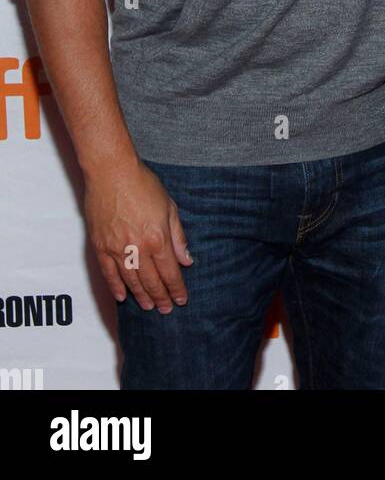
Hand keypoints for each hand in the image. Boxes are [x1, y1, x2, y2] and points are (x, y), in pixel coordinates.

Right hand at [84, 157, 192, 311]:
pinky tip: (122, 297)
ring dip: (141, 296)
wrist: (111, 172)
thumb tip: (186, 260)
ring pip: (131, 281)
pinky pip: (109, 274)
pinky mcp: (100, 246)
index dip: (176, 288)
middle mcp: (137, 248)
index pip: (170, 272)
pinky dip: (116, 287)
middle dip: (161, 297)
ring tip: (149, 306)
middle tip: (166, 310)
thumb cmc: (142, 184)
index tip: (181, 300)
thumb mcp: (169, 207)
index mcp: (157, 238)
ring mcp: (117, 249)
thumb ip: (178, 236)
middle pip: (152, 281)